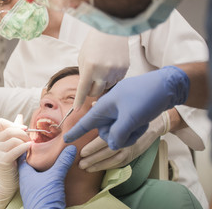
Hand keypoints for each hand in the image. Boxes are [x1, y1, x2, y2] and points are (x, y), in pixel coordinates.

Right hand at [0, 115, 30, 208]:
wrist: (7, 182)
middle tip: (30, 139)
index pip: (0, 122)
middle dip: (23, 133)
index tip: (24, 128)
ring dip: (25, 141)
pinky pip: (15, 150)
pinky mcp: (1, 160)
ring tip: (29, 146)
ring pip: (13, 139)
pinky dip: (24, 147)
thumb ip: (15, 130)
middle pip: (9, 130)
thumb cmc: (12, 161)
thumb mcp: (13, 144)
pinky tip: (30, 147)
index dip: (13, 124)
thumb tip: (19, 116)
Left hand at [18, 145, 76, 208]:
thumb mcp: (55, 177)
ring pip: (36, 175)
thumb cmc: (44, 198)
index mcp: (25, 174)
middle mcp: (26, 182)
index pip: (22, 157)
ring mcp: (32, 190)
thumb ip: (62, 162)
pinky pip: (42, 183)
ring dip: (43, 167)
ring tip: (52, 159)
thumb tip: (70, 147)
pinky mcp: (40, 197)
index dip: (27, 147)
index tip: (34, 139)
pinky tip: (55, 175)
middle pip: (29, 165)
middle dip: (36, 156)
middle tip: (45, 146)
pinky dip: (47, 177)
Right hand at [65, 66, 188, 149]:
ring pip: (117, 133)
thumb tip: (112, 145)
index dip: (75, 133)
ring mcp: (119, 112)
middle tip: (133, 128)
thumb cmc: (145, 97)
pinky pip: (126, 128)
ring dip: (129, 133)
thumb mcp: (130, 118)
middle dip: (119, 136)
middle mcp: (108, 110)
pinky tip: (143, 121)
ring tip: (141, 123)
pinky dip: (135, 129)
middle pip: (105, 133)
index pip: (85, 123)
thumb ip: (118, 135)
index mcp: (103, 107)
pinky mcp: (128, 113)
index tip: (65, 139)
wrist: (165, 86)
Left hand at [74, 29, 129, 108]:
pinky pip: (116, 82)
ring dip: (102, 84)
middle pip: (95, 93)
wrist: (112, 30)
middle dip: (91, 90)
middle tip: (91, 82)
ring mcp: (115, 71)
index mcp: (90, 68)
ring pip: (106, 88)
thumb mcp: (83, 58)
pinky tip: (110, 68)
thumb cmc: (94, 43)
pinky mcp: (125, 70)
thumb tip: (86, 89)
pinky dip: (111, 79)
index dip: (79, 101)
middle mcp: (103, 71)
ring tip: (102, 70)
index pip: (83, 90)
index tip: (77, 109)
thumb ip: (84, 74)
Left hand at [79, 112, 169, 171]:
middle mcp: (126, 141)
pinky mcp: (132, 155)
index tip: (81, 152)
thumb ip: (105, 107)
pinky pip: (118, 163)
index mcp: (121, 129)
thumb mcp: (120, 107)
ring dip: (97, 164)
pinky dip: (107, 166)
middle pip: (106, 152)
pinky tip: (95, 168)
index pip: (103, 140)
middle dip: (92, 159)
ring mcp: (129, 149)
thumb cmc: (133, 113)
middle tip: (80, 163)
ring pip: (112, 159)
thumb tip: (92, 104)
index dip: (91, 147)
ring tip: (85, 167)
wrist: (154, 123)